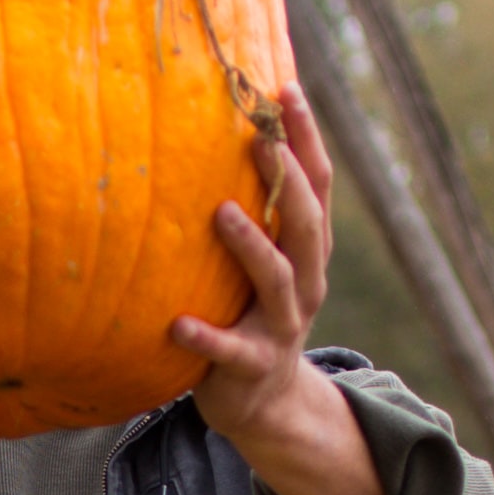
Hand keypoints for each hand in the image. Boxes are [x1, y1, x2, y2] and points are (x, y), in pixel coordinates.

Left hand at [171, 83, 382, 494]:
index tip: (286, 89)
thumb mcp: (263, 262)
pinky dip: (206, 337)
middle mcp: (305, 283)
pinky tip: (177, 325)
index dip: (307, 137)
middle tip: (260, 137)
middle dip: (286, 180)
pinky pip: (229, 351)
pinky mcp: (252, 367)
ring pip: (278, 280)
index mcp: (308, 251)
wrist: (267, 405)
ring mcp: (282, 327)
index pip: (316, 185)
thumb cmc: (251, 314)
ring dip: (252, 246)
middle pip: (306, 224)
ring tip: (220, 213)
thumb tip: (212, 134)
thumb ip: (253, 211)